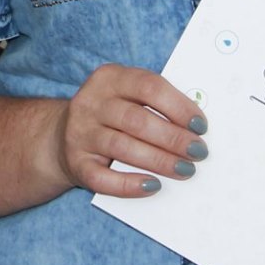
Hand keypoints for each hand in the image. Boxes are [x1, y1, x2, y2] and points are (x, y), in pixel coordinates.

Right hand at [51, 63, 206, 196]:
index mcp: (109, 78)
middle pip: (137, 120)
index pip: (148, 86)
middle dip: (173, 138)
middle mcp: (90, 103)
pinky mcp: (76, 163)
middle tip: (198, 152)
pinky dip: (129, 185)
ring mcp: (80, 133)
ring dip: (159, 161)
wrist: (64, 134)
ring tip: (185, 170)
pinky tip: (152, 186)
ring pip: (123, 148)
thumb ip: (156, 103)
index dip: (178, 106)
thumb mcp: (127, 96)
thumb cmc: (111, 115)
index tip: (200, 126)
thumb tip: (194, 128)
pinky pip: (103, 178)